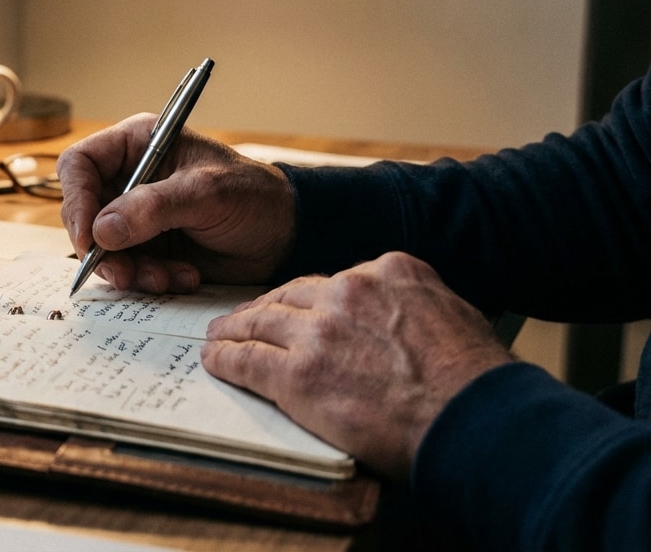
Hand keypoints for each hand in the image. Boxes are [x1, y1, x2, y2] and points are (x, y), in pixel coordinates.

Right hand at [56, 114, 295, 292]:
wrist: (284, 236)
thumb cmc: (253, 197)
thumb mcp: (207, 194)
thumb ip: (154, 207)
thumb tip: (102, 230)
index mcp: (137, 144)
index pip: (80, 165)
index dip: (75, 201)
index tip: (89, 239)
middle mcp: (128, 178)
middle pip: (84, 213)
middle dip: (104, 250)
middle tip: (127, 274)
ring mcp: (135, 216)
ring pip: (102, 249)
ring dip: (130, 271)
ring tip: (168, 277)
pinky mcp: (147, 248)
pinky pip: (127, 270)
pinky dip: (149, 281)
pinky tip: (184, 277)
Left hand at [201, 252, 513, 478]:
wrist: (473, 419)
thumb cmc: (476, 381)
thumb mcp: (453, 314)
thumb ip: (414, 305)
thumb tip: (402, 319)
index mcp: (388, 272)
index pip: (331, 282)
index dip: (306, 299)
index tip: (294, 308)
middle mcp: (347, 291)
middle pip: (289, 297)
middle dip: (263, 308)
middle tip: (242, 318)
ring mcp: (319, 332)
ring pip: (261, 323)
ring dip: (234, 330)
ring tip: (219, 337)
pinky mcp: (298, 375)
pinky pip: (248, 361)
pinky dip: (226, 360)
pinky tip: (215, 361)